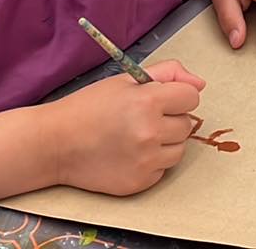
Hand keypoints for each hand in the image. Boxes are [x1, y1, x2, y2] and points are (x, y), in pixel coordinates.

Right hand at [47, 59, 204, 194]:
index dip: (177, 96)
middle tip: (142, 118)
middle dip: (170, 119)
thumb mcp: (125, 80)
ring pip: (179, 149)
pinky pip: (163, 169)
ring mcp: (146, 161)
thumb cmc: (88, 108)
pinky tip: (129, 154)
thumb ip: (167, 74)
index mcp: (148, 102)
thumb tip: (199, 83)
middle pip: (187, 124)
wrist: (55, 144)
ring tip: (136, 136)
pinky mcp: (140, 182)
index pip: (192, 97)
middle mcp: (151, 133)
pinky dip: (152, 162)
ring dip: (165, 142)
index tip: (161, 99)